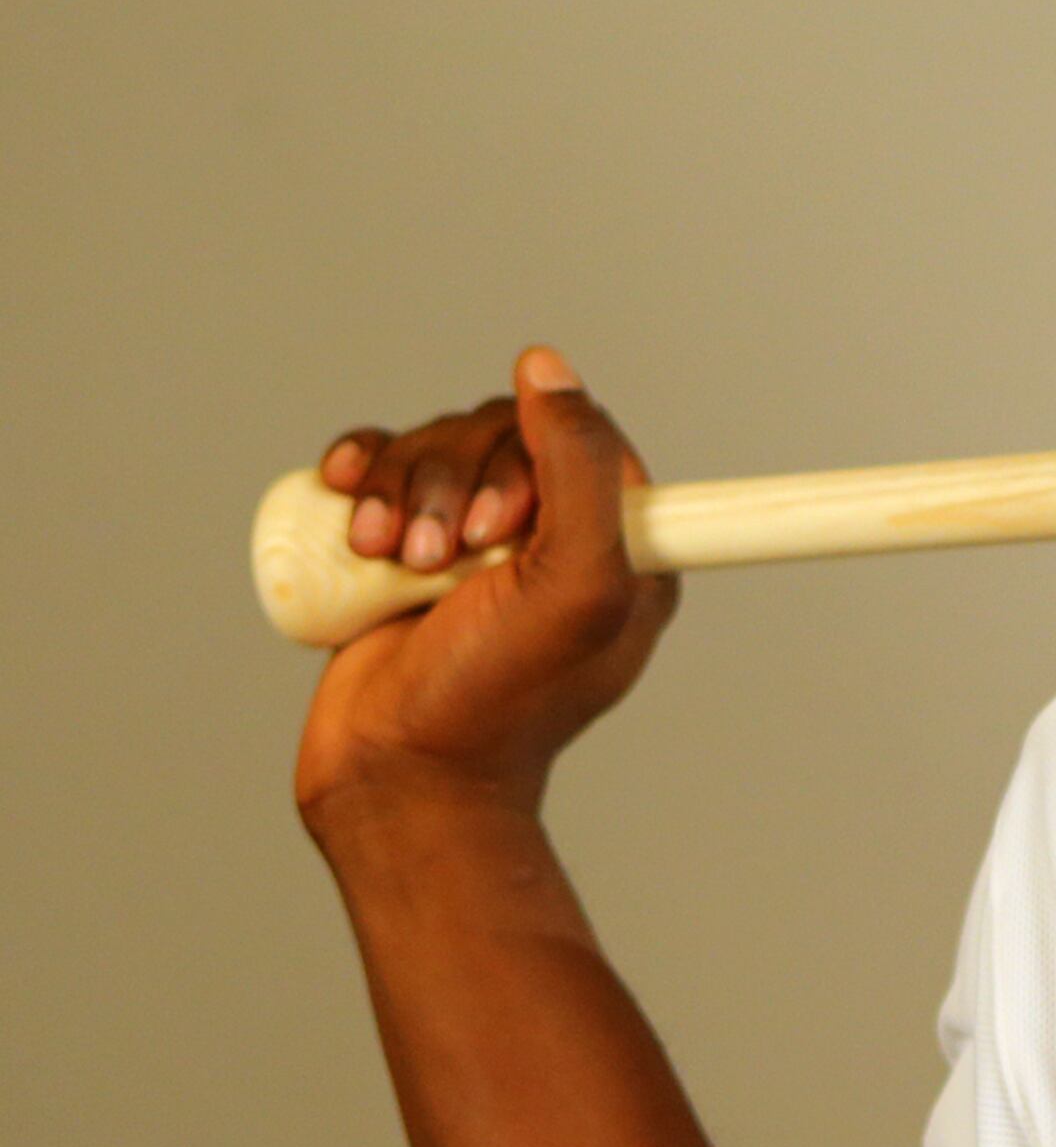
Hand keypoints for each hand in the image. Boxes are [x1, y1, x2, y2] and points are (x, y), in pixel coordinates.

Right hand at [292, 347, 679, 835]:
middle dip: (448, 481)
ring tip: (385, 557)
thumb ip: (580, 468)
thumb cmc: (498, 698)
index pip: (581, 435)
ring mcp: (471, 543)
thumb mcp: (576, 582)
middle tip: (436, 557)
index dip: (528, 457)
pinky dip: (358, 471)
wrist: (398, 777)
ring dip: (397, 487)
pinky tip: (342, 493)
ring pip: (432, 449)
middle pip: (498, 433)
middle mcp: (553, 537)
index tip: (502, 527)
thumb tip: (547, 368)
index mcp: (623, 546)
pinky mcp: (401, 551)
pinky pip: (380, 470)